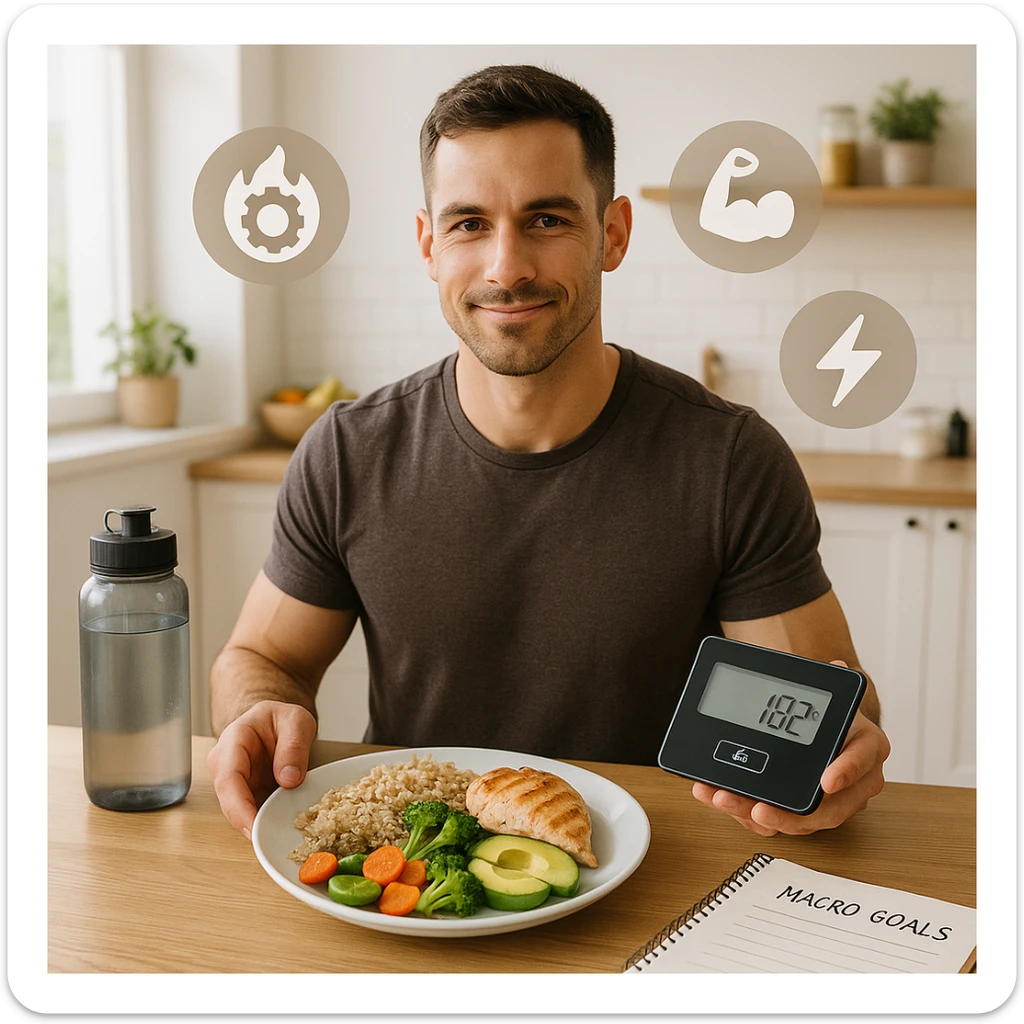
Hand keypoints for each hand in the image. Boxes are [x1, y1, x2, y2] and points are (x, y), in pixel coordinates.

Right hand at [206, 700, 316, 839]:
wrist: (276, 721)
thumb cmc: (281, 719)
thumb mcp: (296, 721)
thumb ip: (294, 746)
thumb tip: (288, 779)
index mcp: (233, 742)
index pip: (229, 778)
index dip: (238, 807)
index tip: (252, 827)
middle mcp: (226, 765)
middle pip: (230, 802)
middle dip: (248, 823)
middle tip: (269, 843)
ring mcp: (234, 784)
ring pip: (240, 812)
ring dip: (259, 826)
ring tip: (280, 838)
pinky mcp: (247, 796)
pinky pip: (253, 813)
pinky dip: (266, 823)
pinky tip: (281, 832)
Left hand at [691, 661, 890, 836]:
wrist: (819, 724)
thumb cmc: (825, 713)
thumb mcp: (829, 694)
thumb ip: (827, 682)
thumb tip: (836, 667)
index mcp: (867, 748)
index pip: (861, 764)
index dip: (846, 773)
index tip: (826, 782)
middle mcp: (854, 782)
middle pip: (826, 810)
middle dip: (788, 815)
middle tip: (758, 809)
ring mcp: (829, 803)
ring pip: (796, 821)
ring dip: (755, 816)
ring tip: (723, 799)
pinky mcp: (799, 812)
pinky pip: (775, 820)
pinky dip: (744, 813)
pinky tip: (717, 797)